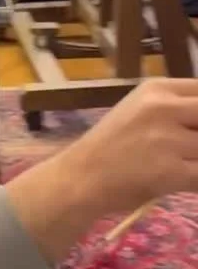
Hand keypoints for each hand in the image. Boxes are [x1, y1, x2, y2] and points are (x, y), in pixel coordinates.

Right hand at [64, 77, 197, 213]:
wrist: (82, 176)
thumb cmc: (112, 143)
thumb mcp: (139, 108)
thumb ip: (174, 107)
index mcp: (156, 88)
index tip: (195, 126)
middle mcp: (163, 107)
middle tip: (191, 147)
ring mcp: (167, 139)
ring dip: (197, 158)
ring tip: (183, 163)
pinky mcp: (170, 171)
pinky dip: (196, 180)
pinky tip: (184, 180)